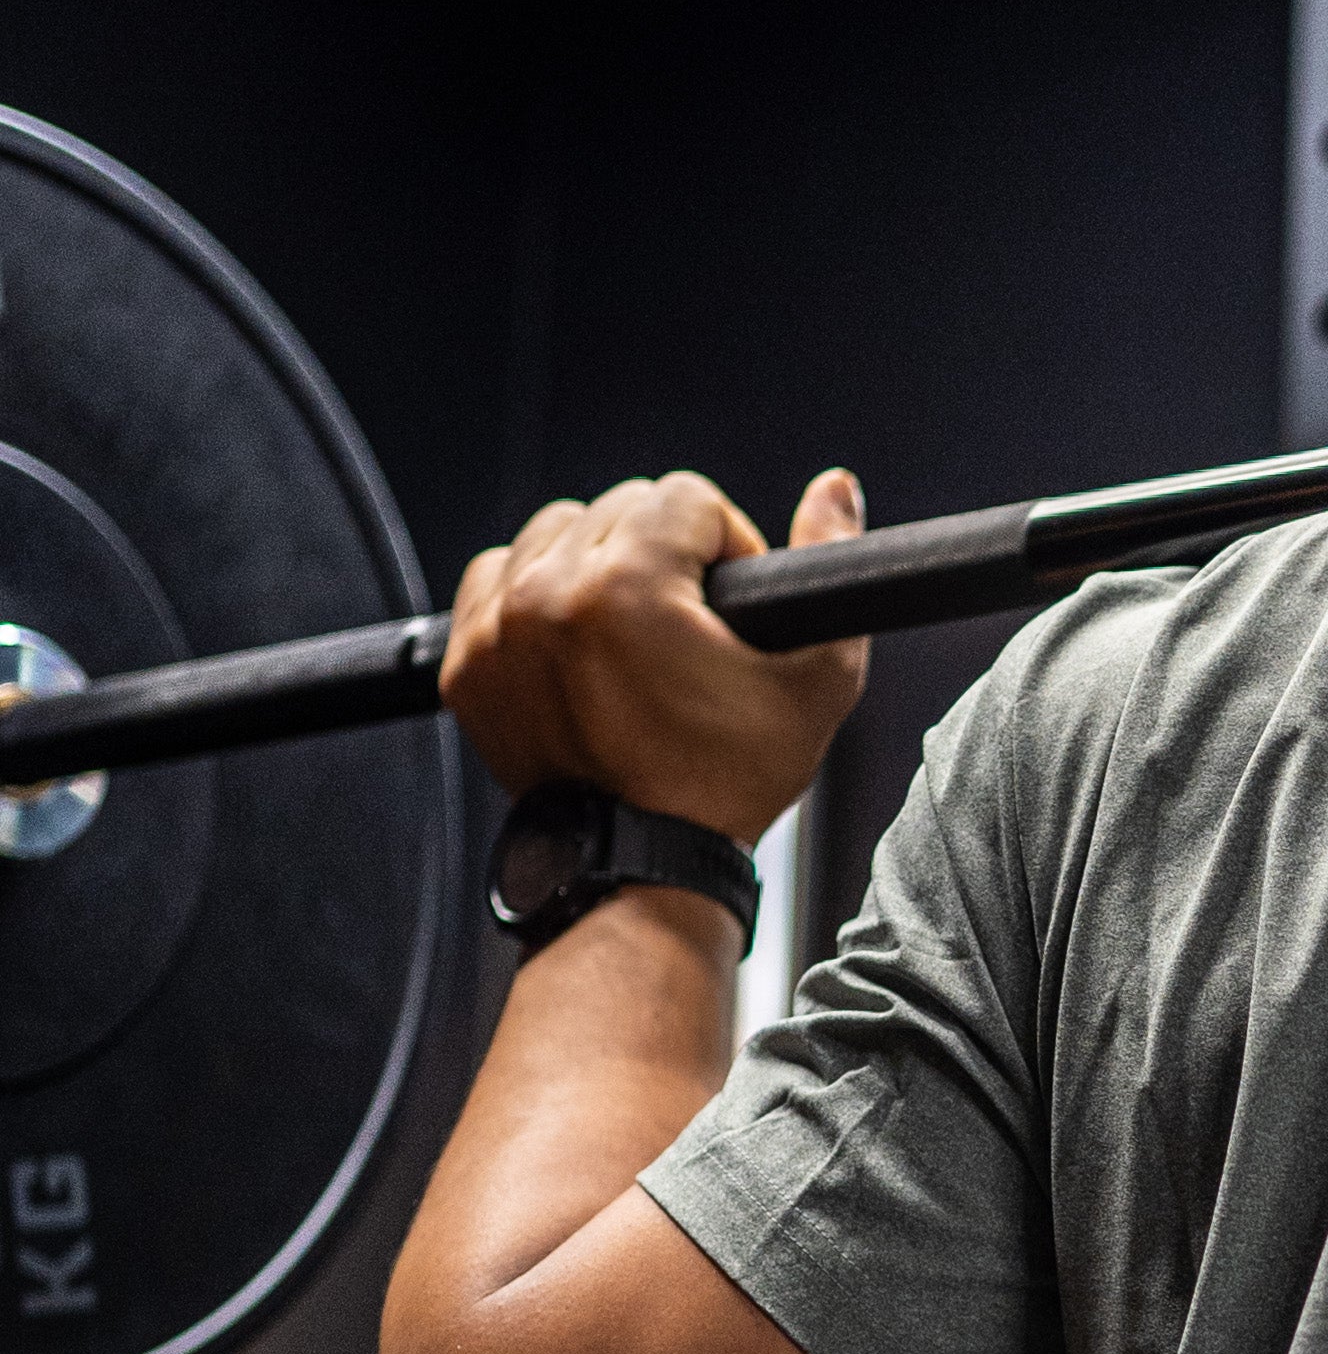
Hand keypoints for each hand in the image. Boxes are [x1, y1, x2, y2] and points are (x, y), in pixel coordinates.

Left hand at [443, 468, 868, 842]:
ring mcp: (496, 632)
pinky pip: (494, 577)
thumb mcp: (816, 678)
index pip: (686, 497)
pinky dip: (532, 592)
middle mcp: (548, 597)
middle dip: (665, 552)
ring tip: (631, 628)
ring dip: (598, 561)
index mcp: (628, 588)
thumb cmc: (730, 780)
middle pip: (619, 507)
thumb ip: (831, 564)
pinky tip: (576, 639)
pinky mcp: (465, 666)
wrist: (640, 866)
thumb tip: (836, 486)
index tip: (731, 607)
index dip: (729, 545)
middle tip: (688, 625)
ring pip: (554, 531)